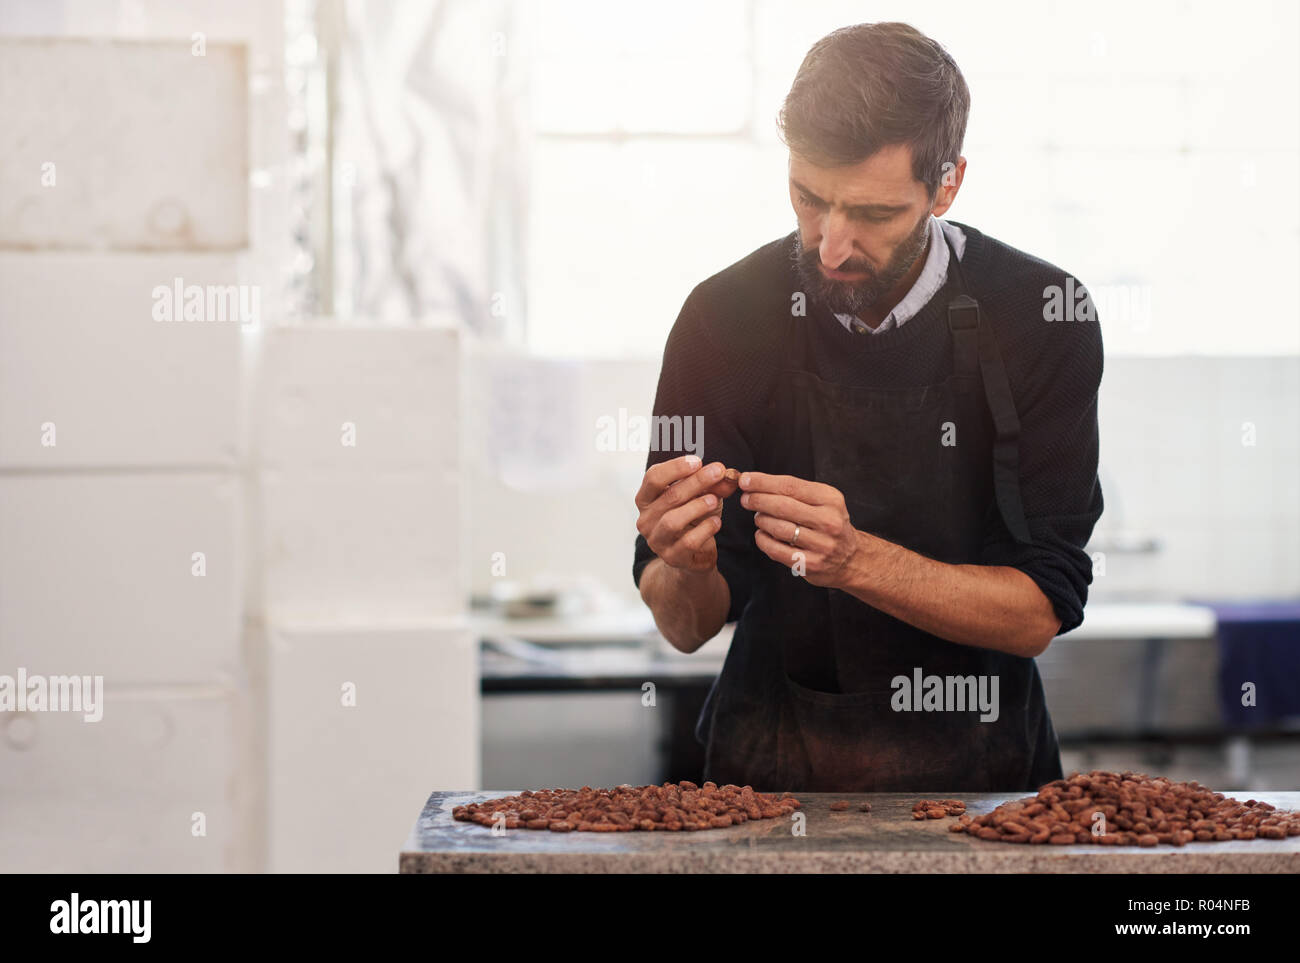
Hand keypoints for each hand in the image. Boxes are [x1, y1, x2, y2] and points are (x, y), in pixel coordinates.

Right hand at [635, 456, 741, 571]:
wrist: (694, 554)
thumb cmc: (693, 518)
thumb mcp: (704, 496)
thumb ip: (715, 484)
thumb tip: (727, 474)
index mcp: (647, 499)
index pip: (653, 478)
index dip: (675, 467)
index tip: (698, 461)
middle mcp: (645, 519)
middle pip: (669, 496)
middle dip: (696, 482)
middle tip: (717, 472)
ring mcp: (657, 540)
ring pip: (673, 521)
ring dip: (697, 507)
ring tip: (715, 500)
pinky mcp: (672, 557)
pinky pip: (688, 542)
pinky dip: (704, 529)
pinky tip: (717, 522)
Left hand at [739, 471, 860, 588]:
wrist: (850, 558)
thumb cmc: (828, 524)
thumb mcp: (822, 501)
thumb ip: (794, 492)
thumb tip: (754, 483)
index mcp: (830, 499)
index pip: (791, 486)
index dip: (764, 482)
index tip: (746, 480)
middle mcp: (829, 521)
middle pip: (783, 506)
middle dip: (758, 500)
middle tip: (745, 499)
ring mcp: (822, 544)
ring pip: (778, 528)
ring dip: (761, 520)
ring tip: (758, 518)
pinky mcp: (812, 564)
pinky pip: (777, 550)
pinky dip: (763, 540)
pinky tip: (762, 535)